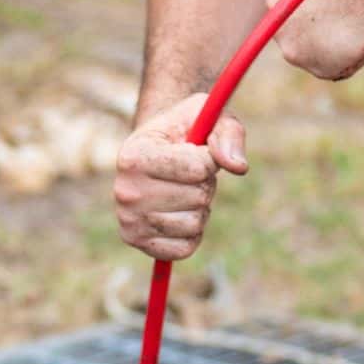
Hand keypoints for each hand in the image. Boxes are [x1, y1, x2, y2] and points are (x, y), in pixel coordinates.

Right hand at [113, 93, 247, 261]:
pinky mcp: (136, 241)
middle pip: (198, 197)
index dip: (209, 158)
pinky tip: (178, 212)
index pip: (198, 169)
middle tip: (187, 172)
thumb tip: (237, 167)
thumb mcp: (207, 116)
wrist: (154, 147)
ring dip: (200, 207)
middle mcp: (125, 190)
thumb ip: (227, 135)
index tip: (195, 149)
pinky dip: (192, 232)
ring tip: (182, 189)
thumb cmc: (184, 129)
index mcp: (134, 156)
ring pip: (195, 224)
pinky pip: (186, 247)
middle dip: (205, 183)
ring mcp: (128, 220)